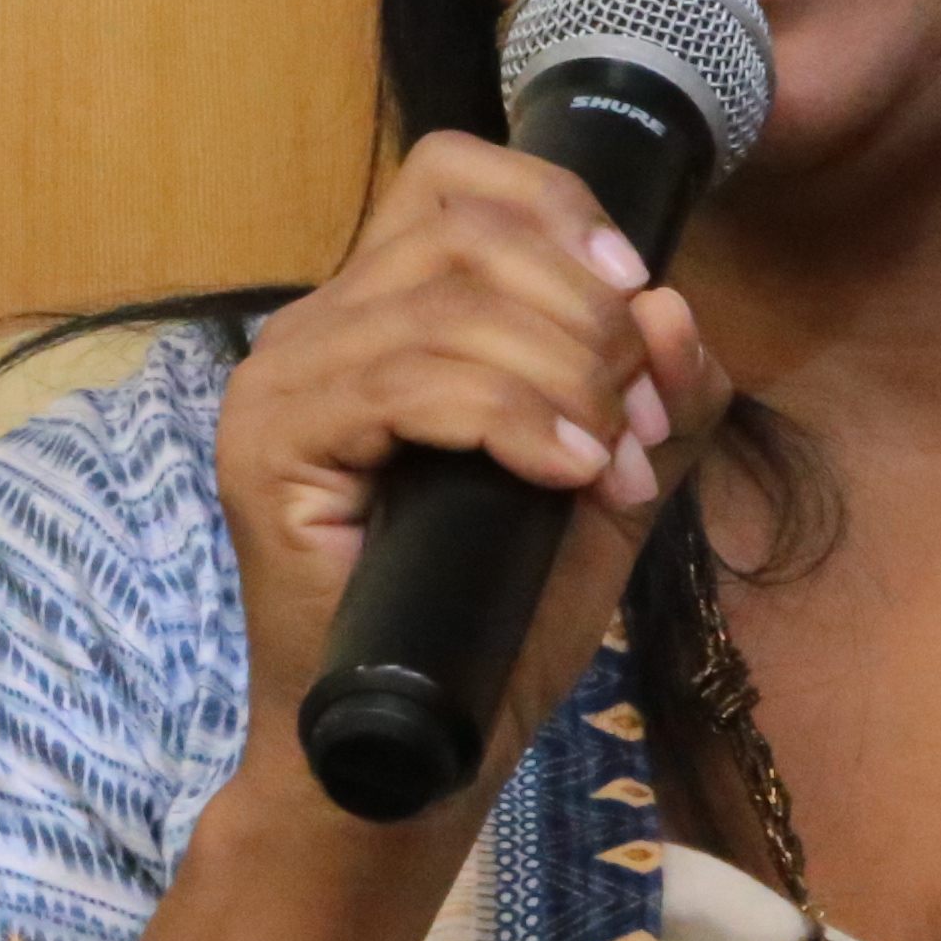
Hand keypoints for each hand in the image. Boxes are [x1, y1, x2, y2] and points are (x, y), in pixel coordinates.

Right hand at [210, 134, 730, 834]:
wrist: (411, 764)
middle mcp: (316, 330)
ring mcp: (282, 386)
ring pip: (443, 304)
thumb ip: (652, 402)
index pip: (455, 177)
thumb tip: (668, 306)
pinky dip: (509, 417)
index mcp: (381, 316)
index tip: (635, 291)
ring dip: (560, 375)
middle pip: (462, 230)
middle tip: (632, 415)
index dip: (558, 209)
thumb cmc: (489, 629)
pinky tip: (562, 472)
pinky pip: (404, 383)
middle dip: (581, 311)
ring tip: (601, 465)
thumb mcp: (604, 493)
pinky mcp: (271, 449)